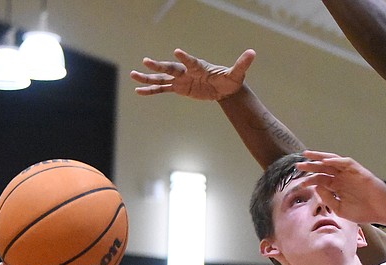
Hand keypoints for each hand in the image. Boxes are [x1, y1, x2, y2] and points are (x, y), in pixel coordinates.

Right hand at [130, 48, 255, 100]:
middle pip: (171, 68)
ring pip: (162, 78)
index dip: (184, 57)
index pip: (190, 61)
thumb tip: (253, 52)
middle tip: (146, 61)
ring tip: (133, 75)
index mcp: (199, 67)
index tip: (177, 52)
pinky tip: (139, 91)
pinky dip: (151, 90)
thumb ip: (242, 64)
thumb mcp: (237, 74)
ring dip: (148, 77)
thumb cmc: (230, 79)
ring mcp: (181, 79)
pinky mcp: (178, 88)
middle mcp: (187, 71)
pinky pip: (162, 89)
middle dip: (159, 65)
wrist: (224, 88)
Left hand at [295, 150, 385, 225]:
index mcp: (337, 187)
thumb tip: (316, 187)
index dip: (309, 181)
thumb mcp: (340, 209)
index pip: (320, 180)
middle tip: (297, 165)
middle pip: (323, 169)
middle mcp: (342, 178)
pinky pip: (346, 162)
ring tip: (308, 155)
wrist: (382, 212)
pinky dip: (336, 161)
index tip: (299, 184)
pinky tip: (325, 161)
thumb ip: (328, 199)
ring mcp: (350, 173)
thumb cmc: (363, 212)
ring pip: (333, 162)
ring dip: (320, 158)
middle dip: (310, 166)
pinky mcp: (359, 171)